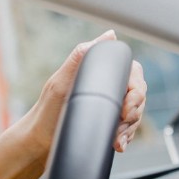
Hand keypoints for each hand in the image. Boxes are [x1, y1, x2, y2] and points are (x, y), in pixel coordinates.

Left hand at [0, 32, 147, 178]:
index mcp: (98, 73)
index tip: (126, 107)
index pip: (133, 73)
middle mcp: (106, 87)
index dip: (136, 90)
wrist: (40, 143)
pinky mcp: (108, 125)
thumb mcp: (62, 81)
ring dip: (130, 128)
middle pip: (138, 95)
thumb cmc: (47, 111)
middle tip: (120, 125)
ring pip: (136, 114)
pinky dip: (127, 137)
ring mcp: (109, 107)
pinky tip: (118, 143)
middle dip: (133, 113)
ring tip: (116, 138)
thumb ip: (82, 56)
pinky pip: (129, 130)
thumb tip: (110, 35)